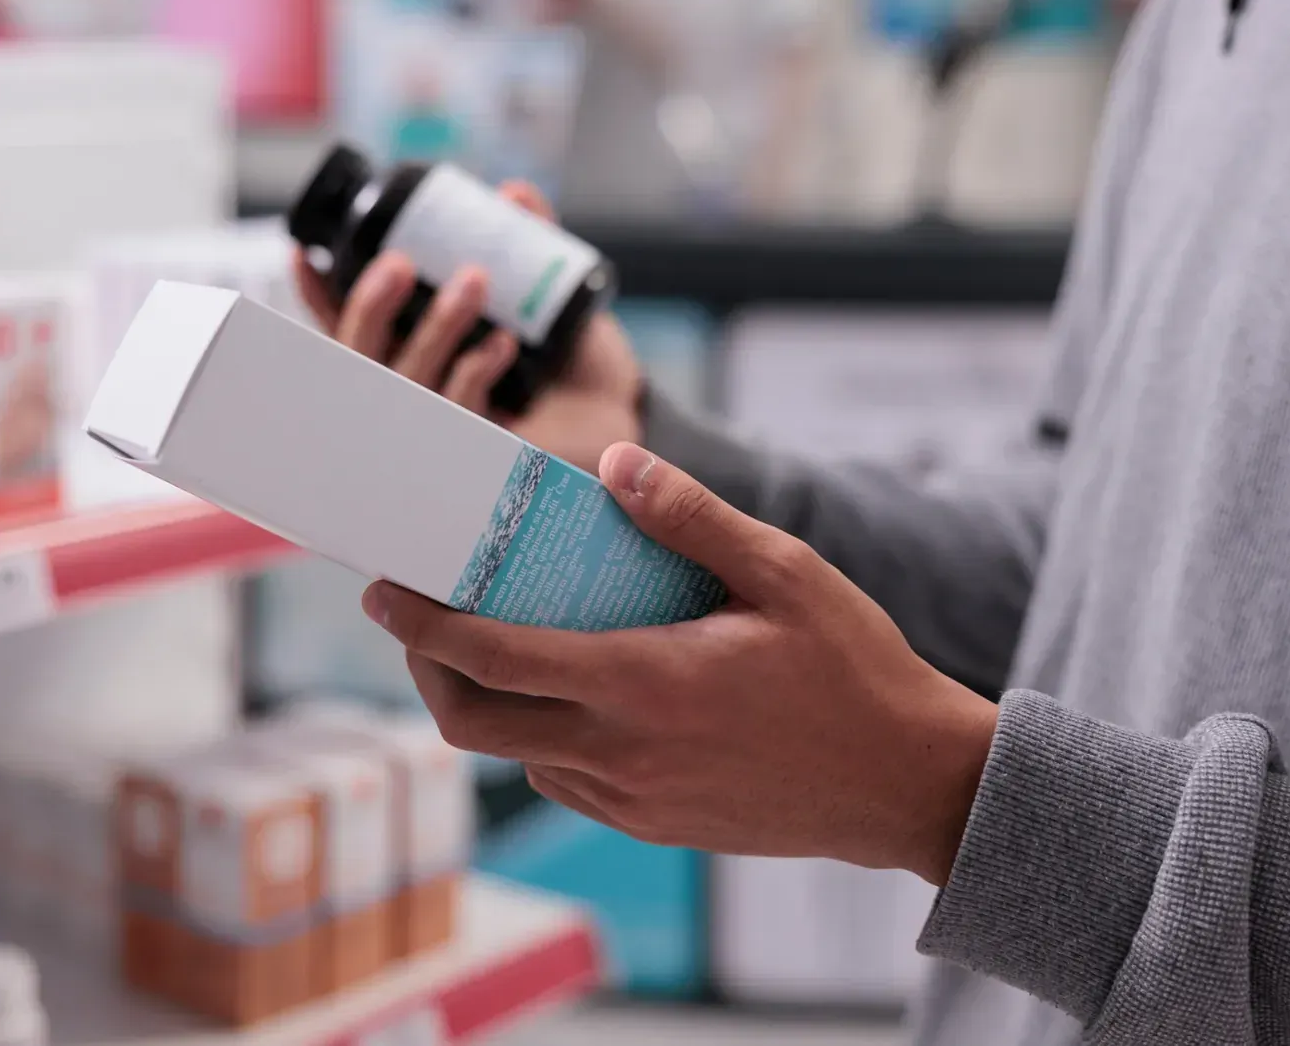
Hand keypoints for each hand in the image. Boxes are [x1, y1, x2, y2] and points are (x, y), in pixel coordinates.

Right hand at [296, 183, 644, 473]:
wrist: (625, 417)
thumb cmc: (577, 364)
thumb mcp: (552, 297)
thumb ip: (531, 242)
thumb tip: (514, 191)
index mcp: (421, 351)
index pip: (354, 328)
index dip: (322, 297)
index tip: (304, 254)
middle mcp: (421, 391)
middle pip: (363, 358)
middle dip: (371, 306)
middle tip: (402, 263)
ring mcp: (445, 427)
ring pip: (408, 382)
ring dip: (435, 326)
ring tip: (476, 281)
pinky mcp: (477, 454)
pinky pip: (457, 412)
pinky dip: (475, 370)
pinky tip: (503, 345)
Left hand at [362, 443, 996, 885]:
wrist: (906, 786)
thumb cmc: (854, 671)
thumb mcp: (784, 573)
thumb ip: (691, 517)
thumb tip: (614, 465)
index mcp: (645, 682)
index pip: (494, 657)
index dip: (423, 623)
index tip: (383, 588)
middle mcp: (623, 751)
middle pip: (473, 721)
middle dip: (426, 668)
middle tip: (418, 618)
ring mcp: (634, 798)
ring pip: (515, 754)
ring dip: (486, 702)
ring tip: (495, 643)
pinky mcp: (654, 823)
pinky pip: (565, 782)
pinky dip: (541, 736)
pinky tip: (574, 692)